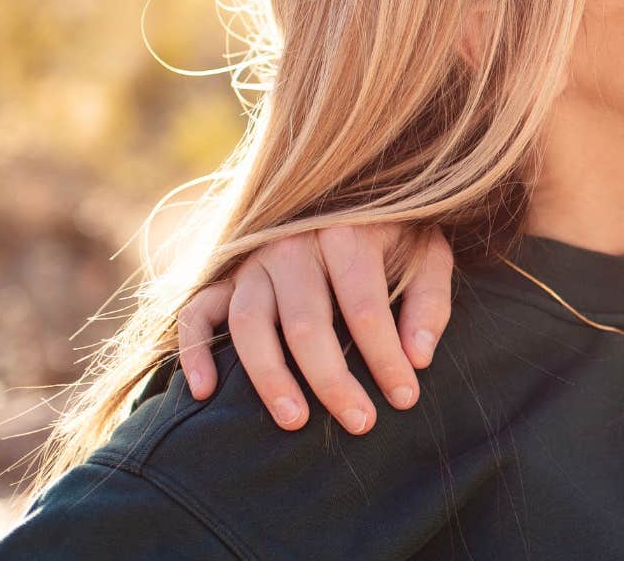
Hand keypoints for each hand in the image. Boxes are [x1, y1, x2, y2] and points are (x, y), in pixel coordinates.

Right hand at [174, 224, 454, 432]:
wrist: (352, 200)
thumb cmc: (395, 239)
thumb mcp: (428, 256)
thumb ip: (429, 303)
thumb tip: (419, 359)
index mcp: (347, 234)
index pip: (365, 309)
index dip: (386, 358)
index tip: (405, 397)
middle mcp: (292, 245)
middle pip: (306, 323)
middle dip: (333, 380)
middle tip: (359, 423)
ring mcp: (252, 262)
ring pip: (249, 324)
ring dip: (268, 377)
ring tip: (294, 421)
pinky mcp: (223, 278)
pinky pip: (196, 314)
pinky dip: (194, 352)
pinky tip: (204, 393)